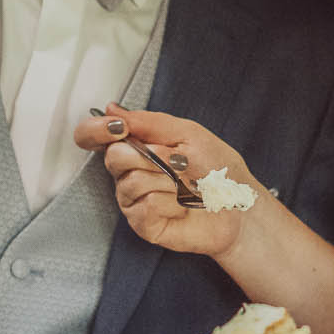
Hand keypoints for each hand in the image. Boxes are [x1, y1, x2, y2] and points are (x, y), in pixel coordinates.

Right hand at [73, 105, 261, 258]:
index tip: (117, 128)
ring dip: (167, 181)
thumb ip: (148, 121)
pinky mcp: (142, 224)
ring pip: (132, 182)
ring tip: (184, 187)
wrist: (240, 207)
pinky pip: (144, 207)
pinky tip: (182, 207)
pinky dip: (170, 204)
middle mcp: (129, 172)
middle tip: (176, 163)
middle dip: (149, 156)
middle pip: (114, 157)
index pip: (93, 135)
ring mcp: (133, 200)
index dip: (95, 130)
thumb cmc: (218, 169)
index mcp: (137, 146)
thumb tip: (112, 109)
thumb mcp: (188, 133)